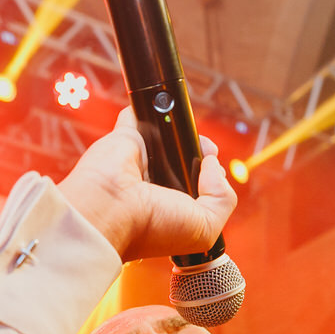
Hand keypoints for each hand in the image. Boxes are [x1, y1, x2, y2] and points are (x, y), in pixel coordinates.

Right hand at [57, 107, 236, 262]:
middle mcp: (158, 184)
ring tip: (187, 131)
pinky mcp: (126, 137)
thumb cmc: (153, 226)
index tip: (211, 172)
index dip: (212, 175)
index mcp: (173, 207)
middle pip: (187, 157)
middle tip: (203, 150)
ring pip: (169, 134)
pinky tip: (165, 105)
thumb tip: (212, 163)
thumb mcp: (205, 227)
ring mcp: (142, 159)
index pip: (198, 186)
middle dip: (201, 148)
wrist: (111, 210)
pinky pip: (140, 113)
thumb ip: (222, 198)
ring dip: (181, 126)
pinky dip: (152, 106)